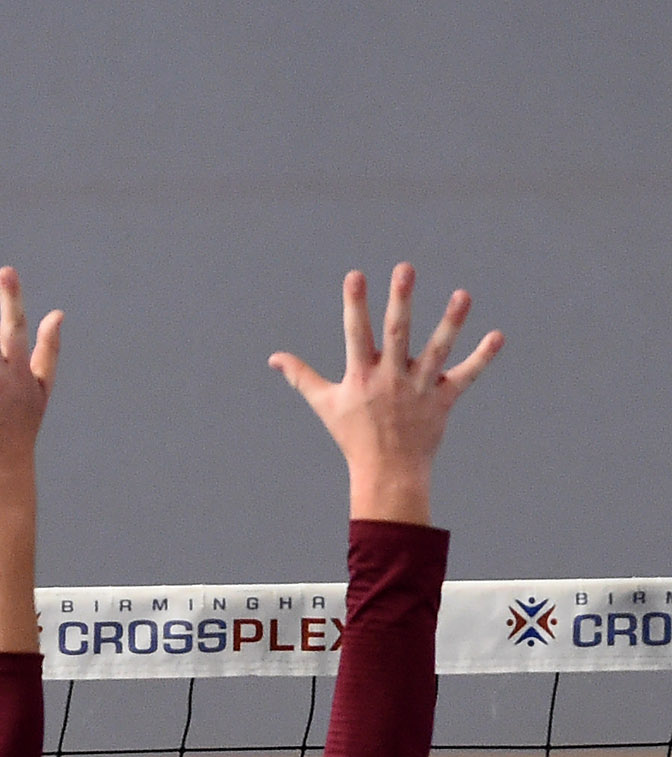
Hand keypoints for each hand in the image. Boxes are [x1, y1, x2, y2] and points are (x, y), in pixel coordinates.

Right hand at [269, 265, 501, 523]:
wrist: (387, 473)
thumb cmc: (353, 436)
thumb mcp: (325, 404)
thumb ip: (302, 377)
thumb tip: (274, 358)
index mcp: (361, 376)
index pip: (356, 334)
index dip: (355, 304)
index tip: (355, 275)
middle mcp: (391, 378)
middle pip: (398, 333)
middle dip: (400, 301)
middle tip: (405, 269)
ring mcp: (419, 388)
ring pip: (438, 350)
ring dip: (450, 323)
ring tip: (462, 295)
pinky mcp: (443, 399)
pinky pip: (466, 376)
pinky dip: (482, 357)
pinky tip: (497, 336)